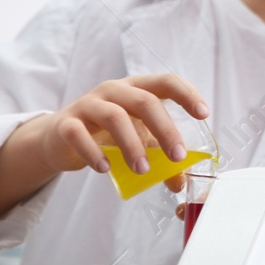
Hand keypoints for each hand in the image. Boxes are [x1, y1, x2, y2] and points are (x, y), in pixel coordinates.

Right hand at [25, 74, 208, 188]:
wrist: (60, 138)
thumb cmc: (107, 134)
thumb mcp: (139, 142)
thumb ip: (161, 159)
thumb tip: (180, 182)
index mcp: (136, 88)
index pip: (166, 82)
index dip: (186, 94)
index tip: (204, 114)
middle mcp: (113, 90)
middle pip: (144, 101)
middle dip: (165, 129)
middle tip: (176, 157)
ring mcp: (87, 104)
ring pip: (114, 116)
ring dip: (132, 145)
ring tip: (142, 170)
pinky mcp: (66, 124)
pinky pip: (79, 134)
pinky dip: (94, 152)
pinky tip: (105, 168)